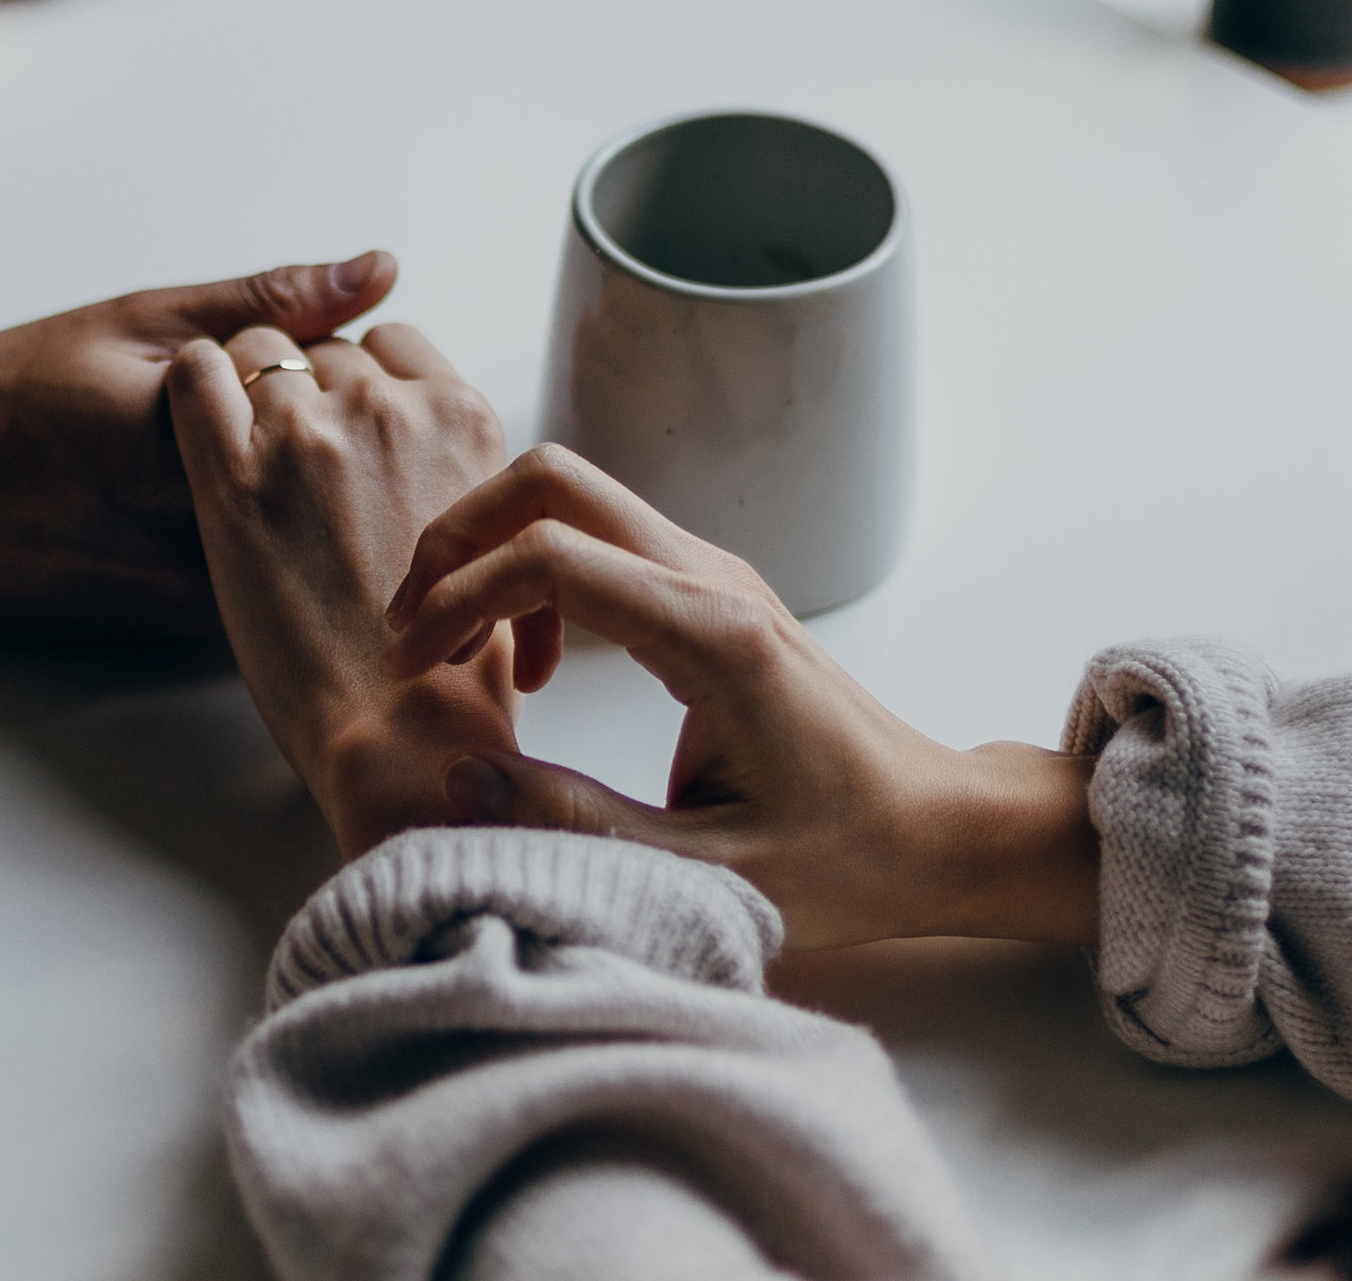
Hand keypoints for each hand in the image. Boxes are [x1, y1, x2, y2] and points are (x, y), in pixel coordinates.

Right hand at [0, 253, 397, 636]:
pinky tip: (190, 504)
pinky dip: (264, 540)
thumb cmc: (8, 399)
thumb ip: (266, 302)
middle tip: (261, 399)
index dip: (330, 370)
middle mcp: (212, 537)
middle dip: (327, 436)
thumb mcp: (137, 322)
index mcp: (205, 446)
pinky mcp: (187, 631)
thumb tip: (378, 270)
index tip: (283, 353)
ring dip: (302, 496)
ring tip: (212, 456)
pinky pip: (266, 576)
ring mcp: (202, 596)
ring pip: (307, 537)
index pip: (344, 404)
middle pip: (339, 481)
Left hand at [166, 324, 515, 858]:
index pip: (393, 343)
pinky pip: (195, 371)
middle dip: (304, 391)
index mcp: (462, 419)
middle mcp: (390, 409)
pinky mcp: (233, 473)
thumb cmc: (451, 663)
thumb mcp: (491, 537)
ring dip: (247, 390)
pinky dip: (193, 385)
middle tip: (290, 464)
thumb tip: (426, 457)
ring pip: (259, 349)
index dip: (359, 379)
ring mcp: (310, 433)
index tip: (343, 426)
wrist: (401, 731)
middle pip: (325, 349)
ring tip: (245, 459)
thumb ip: (457, 472)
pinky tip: (197, 431)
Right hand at [383, 445, 1098, 948]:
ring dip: (493, 552)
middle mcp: (712, 578)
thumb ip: (576, 825)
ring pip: (572, 496)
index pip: (550, 555)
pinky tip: (534, 666)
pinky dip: (536, 574)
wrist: (938, 829)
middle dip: (458, 537)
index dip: (457, 598)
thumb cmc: (845, 858)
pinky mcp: (710, 589)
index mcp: (712, 636)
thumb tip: (459, 780)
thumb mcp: (705, 873)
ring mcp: (714, 573)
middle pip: (553, 479)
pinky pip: (599, 539)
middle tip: (414, 631)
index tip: (413, 667)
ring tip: (459, 652)